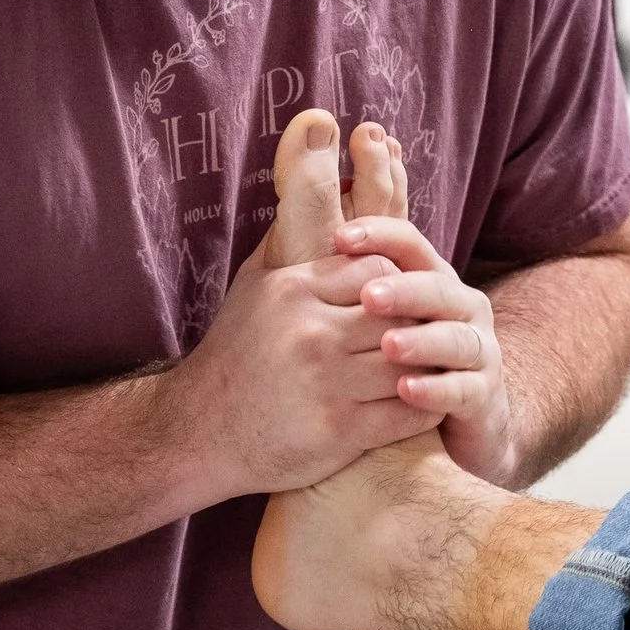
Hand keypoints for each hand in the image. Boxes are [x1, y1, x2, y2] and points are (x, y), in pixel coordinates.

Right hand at [176, 245, 441, 498]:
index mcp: (293, 290)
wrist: (199, 434)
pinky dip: (426, 407)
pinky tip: (423, 402)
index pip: (378, 269)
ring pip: (409, 360)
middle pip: (400, 313)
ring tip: (431, 368)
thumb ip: (293, 244)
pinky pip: (408, 411)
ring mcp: (326, 382)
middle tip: (428, 336)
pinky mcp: (339, 430)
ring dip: (426, 366)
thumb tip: (338, 196)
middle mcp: (310, 332)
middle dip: (419, 325)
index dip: (399, 285)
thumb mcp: (252, 288)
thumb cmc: (234, 356)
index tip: (400, 304)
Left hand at [333, 217, 516, 485]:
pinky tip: (407, 391)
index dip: (380, 235)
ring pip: (456, 337)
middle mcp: (460, 308)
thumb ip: (341, 285)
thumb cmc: (392, 365)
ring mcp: (477, 351)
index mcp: (430, 280)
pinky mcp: (482, 396)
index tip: (340, 238)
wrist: (448, 425)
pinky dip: (436, 390)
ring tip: (389, 346)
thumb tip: (292, 237)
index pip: (410, 244)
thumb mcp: (367, 322)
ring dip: (423, 341)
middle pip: (438, 287)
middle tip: (368, 297)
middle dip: (403, 290)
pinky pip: (463, 390)